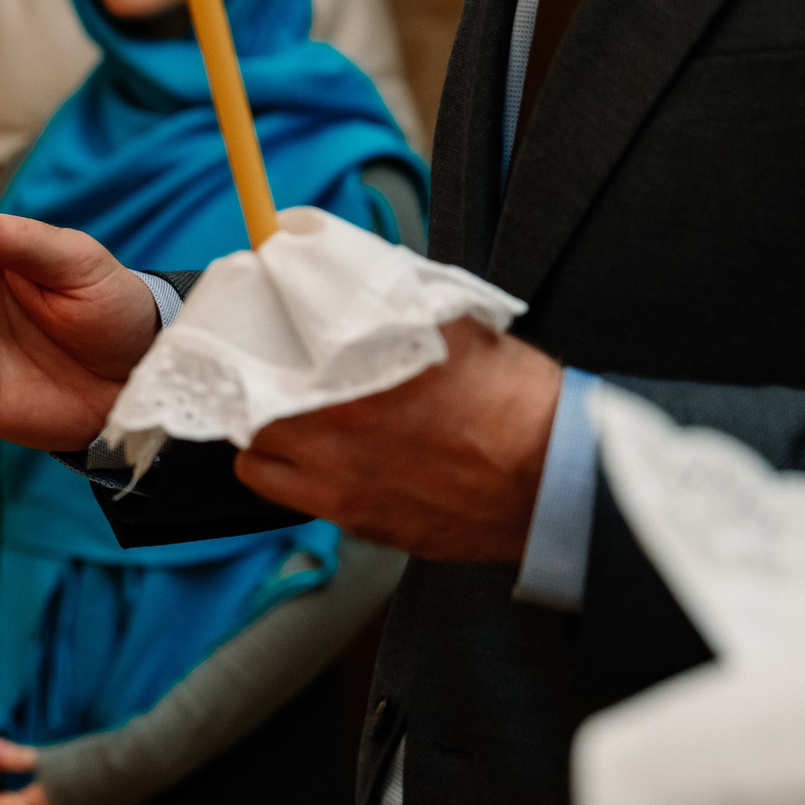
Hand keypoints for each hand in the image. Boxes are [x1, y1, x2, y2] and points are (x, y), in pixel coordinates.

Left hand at [234, 319, 560, 561]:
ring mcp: (341, 482)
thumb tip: (351, 284)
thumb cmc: (517, 405)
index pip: (266, 344)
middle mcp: (338, 429)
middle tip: (265, 376)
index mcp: (357, 371)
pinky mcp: (357, 519)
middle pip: (247, 405)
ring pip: (256, 458)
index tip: (248, 324)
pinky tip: (315, 462)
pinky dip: (289, 478)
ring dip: (262, 437)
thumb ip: (392, 305)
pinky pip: (289, 499)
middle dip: (251, 388)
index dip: (250, 333)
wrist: (557, 481)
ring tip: (284, 422)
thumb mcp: (453, 326)